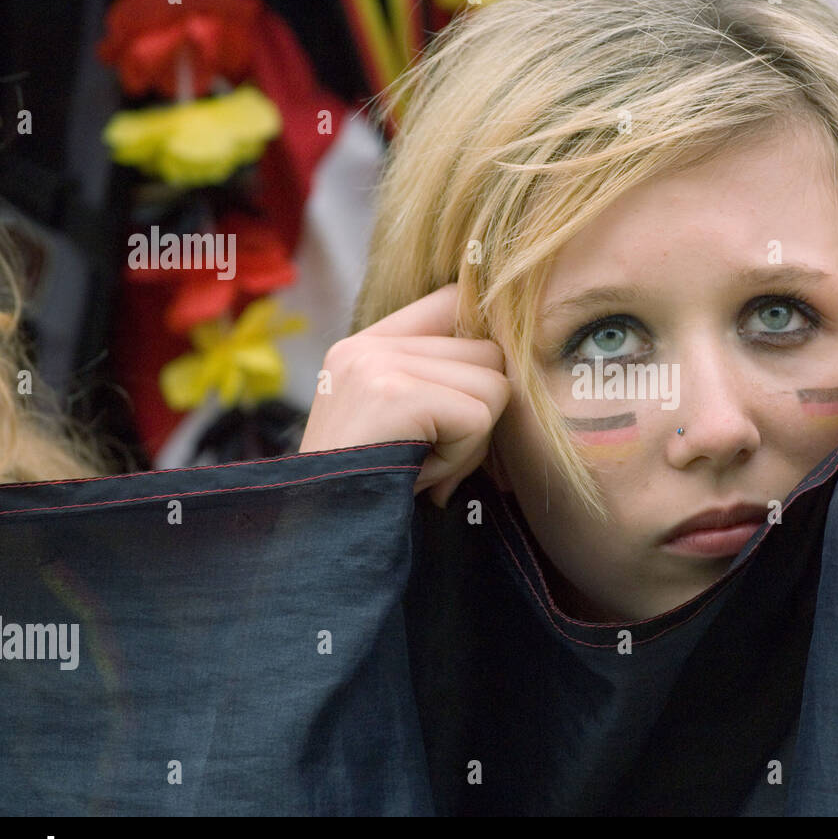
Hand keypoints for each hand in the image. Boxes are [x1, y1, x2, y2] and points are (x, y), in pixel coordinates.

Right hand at [299, 282, 510, 507]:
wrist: (321, 537)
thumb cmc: (373, 491)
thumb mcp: (402, 425)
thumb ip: (441, 384)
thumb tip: (515, 366)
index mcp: (365, 346)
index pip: (453, 301)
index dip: (481, 347)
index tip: (475, 399)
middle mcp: (368, 346)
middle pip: (487, 351)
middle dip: (481, 412)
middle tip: (438, 455)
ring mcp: (378, 365)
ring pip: (493, 384)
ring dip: (473, 440)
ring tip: (426, 465)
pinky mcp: (395, 395)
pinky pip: (479, 417)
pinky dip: (463, 457)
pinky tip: (425, 476)